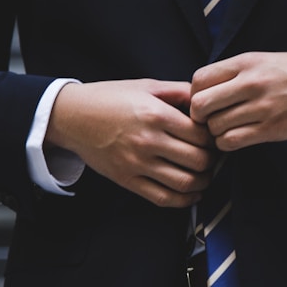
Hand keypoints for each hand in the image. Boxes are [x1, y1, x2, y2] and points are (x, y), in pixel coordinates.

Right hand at [46, 79, 214, 207]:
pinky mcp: (127, 180)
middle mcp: (148, 141)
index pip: (201, 135)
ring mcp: (137, 163)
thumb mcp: (146, 86)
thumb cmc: (110, 98)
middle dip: (212, 161)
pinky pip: (163, 198)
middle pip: (198, 160)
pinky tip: (192, 193)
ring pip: (185, 183)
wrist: (72, 116)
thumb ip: (179, 91)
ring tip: (205, 175)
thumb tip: (206, 100)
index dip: (214, 138)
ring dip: (203, 182)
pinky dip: (184, 200)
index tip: (213, 137)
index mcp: (156, 114)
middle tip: (213, 156)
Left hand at [190, 50, 286, 150]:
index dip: (194, 94)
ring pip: (215, 127)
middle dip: (200, 117)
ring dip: (216, 133)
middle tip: (210, 120)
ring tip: (228, 129)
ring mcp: (263, 107)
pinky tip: (238, 138)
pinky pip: (233, 141)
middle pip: (200, 105)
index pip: (198, 80)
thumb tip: (203, 91)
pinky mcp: (273, 129)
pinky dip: (228, 144)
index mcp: (247, 62)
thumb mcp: (265, 60)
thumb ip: (235, 73)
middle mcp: (252, 83)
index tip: (205, 102)